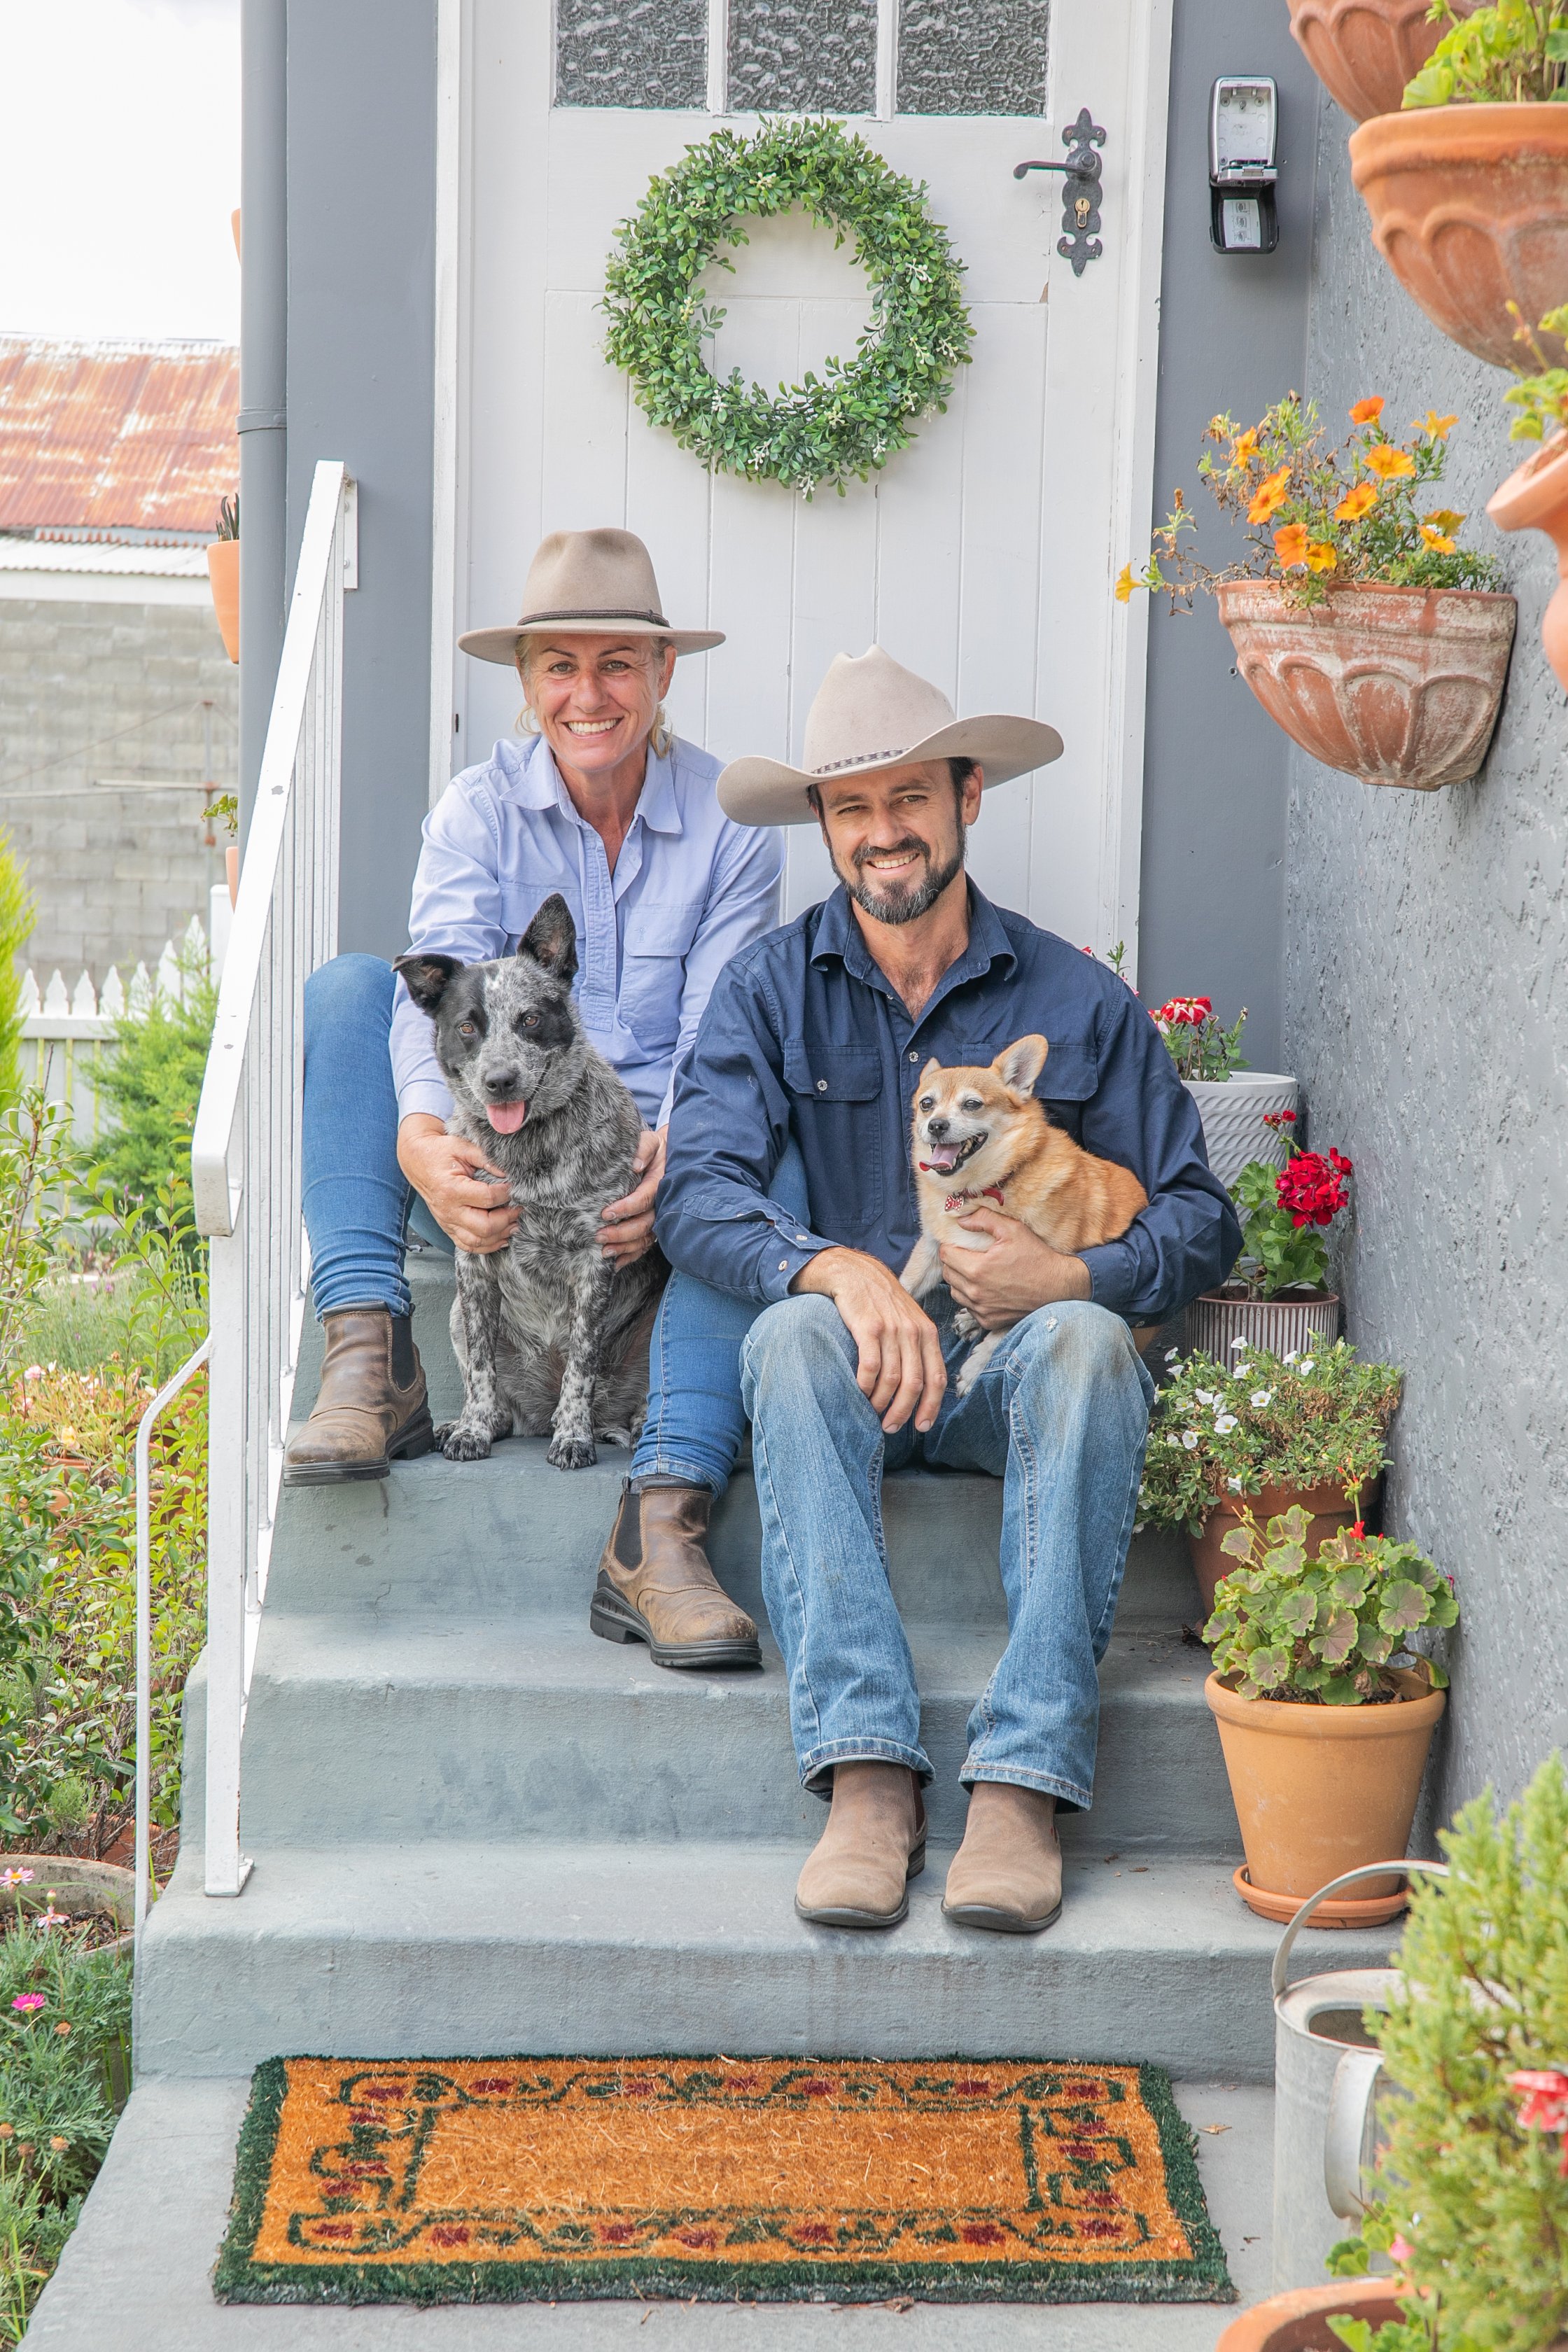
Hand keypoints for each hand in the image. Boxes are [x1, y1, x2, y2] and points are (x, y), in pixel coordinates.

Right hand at [397, 1114, 518, 1254]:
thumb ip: (486, 1158)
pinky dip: (486, 1246)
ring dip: (500, 1236)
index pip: (488, 1198)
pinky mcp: (447, 1227)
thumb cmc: (439, 1152)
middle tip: (519, 1208)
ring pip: (477, 1242)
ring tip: (514, 1224)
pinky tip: (500, 1238)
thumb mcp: (462, 1147)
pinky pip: (467, 1246)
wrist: (416, 1160)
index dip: (507, 1193)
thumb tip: (508, 1172)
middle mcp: (448, 1210)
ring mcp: (447, 1222)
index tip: (515, 1186)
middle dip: (507, 1219)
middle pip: (484, 1227)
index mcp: (451, 1189)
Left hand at [600, 1125, 665, 1267]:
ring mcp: (659, 1217)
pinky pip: (645, 1245)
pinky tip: (616, 1263)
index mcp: (660, 1183)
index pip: (644, 1200)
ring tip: (604, 1252)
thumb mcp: (651, 1142)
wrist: (669, 1156)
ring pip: (645, 1238)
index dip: (626, 1208)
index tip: (606, 1213)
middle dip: (621, 1233)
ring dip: (625, 1247)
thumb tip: (635, 1165)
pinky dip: (631, 1255)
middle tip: (599, 1236)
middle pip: (644, 1224)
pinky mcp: (655, 1226)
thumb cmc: (656, 1149)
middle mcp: (662, 1203)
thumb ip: (644, 1149)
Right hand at [791, 1247, 946, 1434]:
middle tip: (890, 1427)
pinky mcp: (868, 1327)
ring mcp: (891, 1329)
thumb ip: (917, 1348)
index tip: (921, 1427)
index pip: (937, 1378)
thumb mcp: (908, 1319)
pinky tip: (859, 1392)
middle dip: (903, 1412)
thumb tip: (920, 1387)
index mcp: (927, 1333)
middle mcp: (913, 1332)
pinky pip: (870, 1367)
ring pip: (892, 1379)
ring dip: (882, 1403)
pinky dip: (865, 1386)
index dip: (931, 1407)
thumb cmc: (880, 1302)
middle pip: (915, 1384)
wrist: (853, 1271)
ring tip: (872, 1412)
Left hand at [940, 1208, 1090, 1329]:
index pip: (946, 1255)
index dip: (952, 1245)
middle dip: (954, 1262)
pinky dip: (973, 1297)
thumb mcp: (1013, 1230)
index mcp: (977, 1269)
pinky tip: (987, 1288)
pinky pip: (969, 1307)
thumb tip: (960, 1219)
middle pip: (947, 1273)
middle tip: (969, 1255)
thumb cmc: (1036, 1257)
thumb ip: (984, 1219)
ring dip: (961, 1280)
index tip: (962, 1243)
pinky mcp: (988, 1321)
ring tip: (977, 1271)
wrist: (1058, 1288)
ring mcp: (981, 1309)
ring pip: (955, 1292)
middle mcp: (975, 1292)